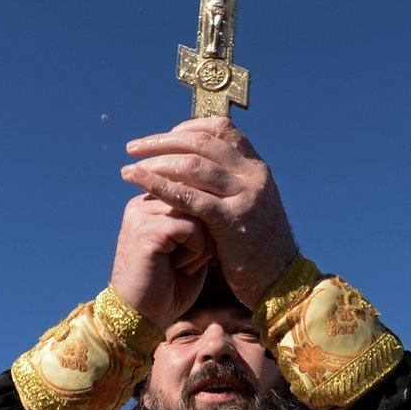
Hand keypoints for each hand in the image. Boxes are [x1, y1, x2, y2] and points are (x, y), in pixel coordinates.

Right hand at [109, 194, 214, 329]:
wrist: (141, 319)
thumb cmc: (169, 287)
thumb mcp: (188, 247)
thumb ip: (198, 220)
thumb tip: (220, 199)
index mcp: (149, 204)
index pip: (194, 191)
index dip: (206, 222)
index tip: (193, 252)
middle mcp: (141, 204)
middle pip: (198, 199)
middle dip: (206, 233)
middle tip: (191, 261)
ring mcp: (140, 215)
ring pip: (198, 211)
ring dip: (202, 244)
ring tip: (184, 265)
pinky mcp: (145, 230)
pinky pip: (191, 227)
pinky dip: (196, 251)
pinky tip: (179, 267)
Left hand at [121, 117, 297, 308]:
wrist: (281, 281)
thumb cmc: (259, 247)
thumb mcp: (250, 205)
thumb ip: (229, 184)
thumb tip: (195, 167)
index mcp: (257, 168)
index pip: (222, 129)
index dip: (189, 128)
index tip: (164, 137)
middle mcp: (253, 175)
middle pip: (202, 143)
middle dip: (162, 141)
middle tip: (133, 147)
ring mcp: (245, 196)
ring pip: (192, 166)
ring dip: (155, 163)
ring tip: (129, 169)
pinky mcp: (232, 221)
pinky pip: (189, 197)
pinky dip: (160, 186)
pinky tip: (139, 182)